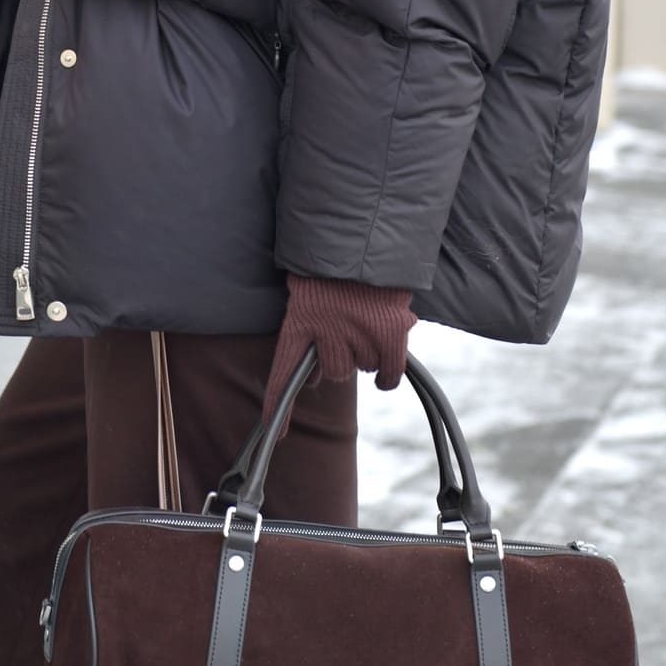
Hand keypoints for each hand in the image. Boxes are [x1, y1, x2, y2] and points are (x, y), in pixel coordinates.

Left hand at [262, 275, 415, 441]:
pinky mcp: (387, 334)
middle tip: (347, 328)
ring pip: (364, 367)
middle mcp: (326, 332)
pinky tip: (388, 366)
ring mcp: (358, 334)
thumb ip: (315, 325)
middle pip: (335, 371)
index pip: (284, 371)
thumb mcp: (312, 287)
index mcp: (299, 319)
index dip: (279, 405)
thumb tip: (319, 369)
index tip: (276, 433)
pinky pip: (389, 372)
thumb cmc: (334, 260)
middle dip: (341, 355)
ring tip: (368, 319)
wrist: (366, 232)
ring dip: (368, 350)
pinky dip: (389, 375)